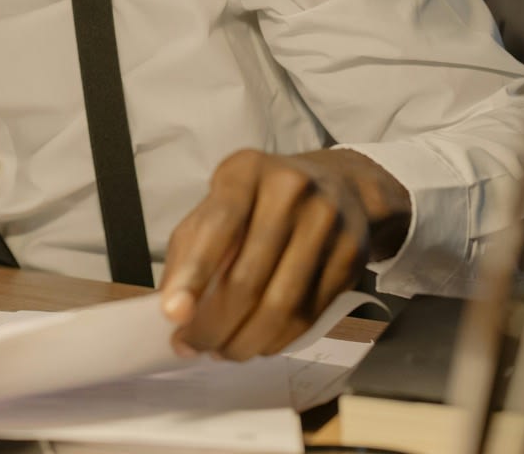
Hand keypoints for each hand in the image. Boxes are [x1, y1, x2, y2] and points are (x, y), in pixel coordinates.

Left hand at [159, 148, 407, 359]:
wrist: (339, 185)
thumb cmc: (261, 199)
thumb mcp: (219, 202)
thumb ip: (191, 248)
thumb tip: (172, 310)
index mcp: (246, 171)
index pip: (217, 226)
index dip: (193, 275)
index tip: (172, 315)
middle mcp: (291, 191)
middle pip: (249, 277)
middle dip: (215, 324)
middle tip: (193, 346)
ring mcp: (326, 223)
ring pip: (282, 304)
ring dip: (246, 340)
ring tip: (223, 351)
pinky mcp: (350, 257)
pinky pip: (310, 314)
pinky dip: (278, 339)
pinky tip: (258, 343)